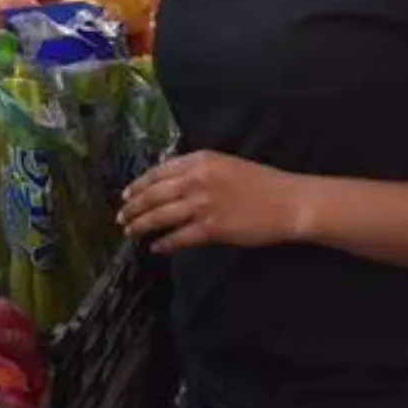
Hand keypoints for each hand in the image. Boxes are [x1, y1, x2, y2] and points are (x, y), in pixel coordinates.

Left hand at [118, 151, 312, 254]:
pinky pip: (180, 237)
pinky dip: (165, 243)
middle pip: (154, 195)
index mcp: (199, 161)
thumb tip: (169, 180)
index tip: (126, 194)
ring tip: (130, 232)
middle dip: (133, 207)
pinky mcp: (212, 228)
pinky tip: (155, 247)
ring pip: (161, 216)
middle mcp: (196, 180)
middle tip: (120, 217)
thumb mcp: (224, 164)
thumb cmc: (260, 182)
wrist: (288, 202)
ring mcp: (203, 205)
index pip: (158, 172)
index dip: (139, 185)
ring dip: (141, 225)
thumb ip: (196, 169)